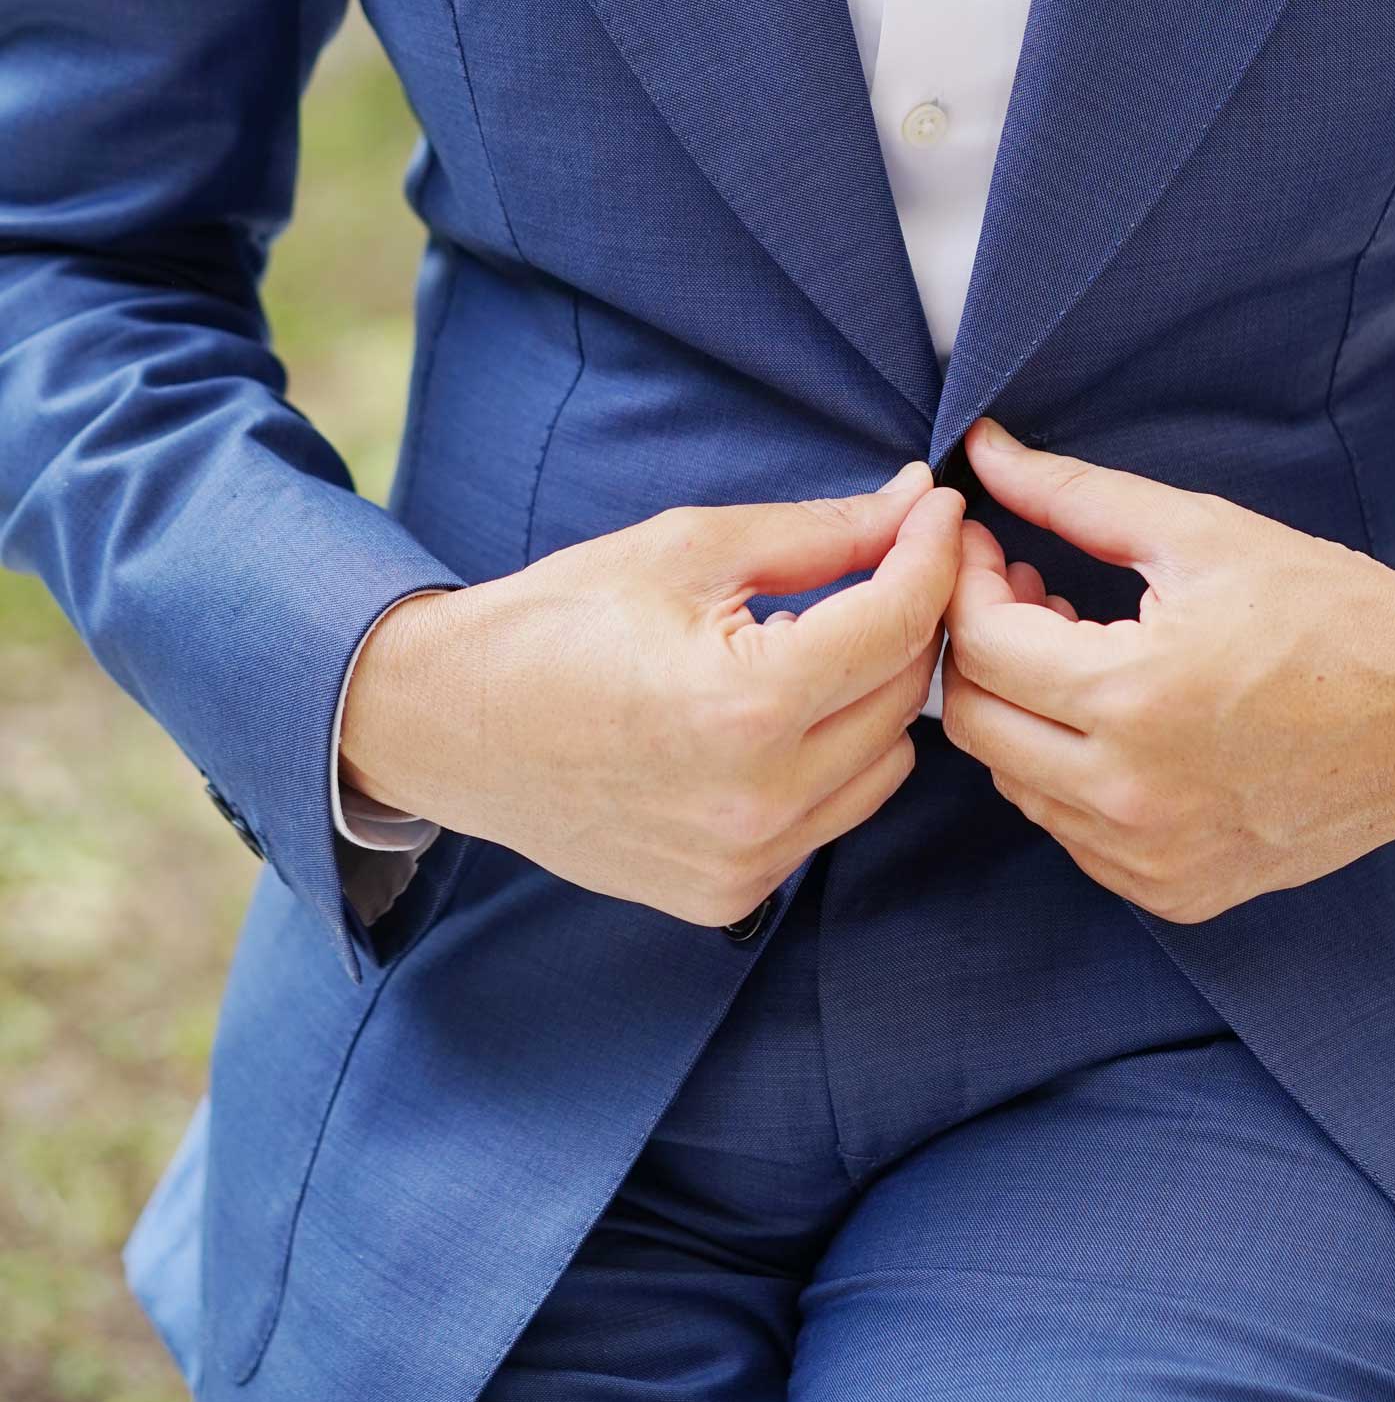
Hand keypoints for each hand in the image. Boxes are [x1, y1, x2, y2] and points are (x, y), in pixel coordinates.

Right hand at [338, 463, 962, 926]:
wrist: (449, 725)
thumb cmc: (557, 621)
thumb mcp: (688, 549)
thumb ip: (820, 533)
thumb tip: (915, 505)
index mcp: (748, 705)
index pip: (897, 623)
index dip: (931, 554)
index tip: (939, 511)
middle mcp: (759, 800)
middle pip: (905, 695)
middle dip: (909, 618)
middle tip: (894, 560)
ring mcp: (746, 861)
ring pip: (885, 764)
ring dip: (874, 696)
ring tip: (825, 640)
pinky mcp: (730, 897)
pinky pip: (831, 817)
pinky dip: (830, 760)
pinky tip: (779, 715)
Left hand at [941, 421, 1394, 923]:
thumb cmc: (1330, 611)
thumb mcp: (1201, 534)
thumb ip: (1074, 494)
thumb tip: (985, 451)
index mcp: (1132, 698)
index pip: (981, 645)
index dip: (965, 581)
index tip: (986, 543)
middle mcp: (1131, 796)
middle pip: (976, 723)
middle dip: (978, 646)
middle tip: (1022, 590)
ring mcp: (1151, 857)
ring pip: (1016, 782)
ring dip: (1022, 709)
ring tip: (1078, 648)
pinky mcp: (1175, 890)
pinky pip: (1073, 832)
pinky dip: (1068, 773)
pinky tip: (1116, 718)